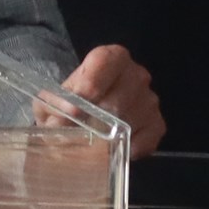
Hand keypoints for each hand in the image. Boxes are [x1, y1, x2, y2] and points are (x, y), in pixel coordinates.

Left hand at [48, 43, 164, 154]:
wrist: (83, 117)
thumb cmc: (68, 103)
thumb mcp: (51, 101)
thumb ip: (53, 105)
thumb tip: (59, 121)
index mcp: (112, 58)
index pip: (106, 62)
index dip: (90, 85)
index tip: (75, 108)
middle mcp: (136, 75)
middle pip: (118, 99)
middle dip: (95, 120)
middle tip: (77, 133)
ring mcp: (150, 100)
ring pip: (130, 122)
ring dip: (108, 137)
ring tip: (90, 141)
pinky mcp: (157, 125)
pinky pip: (145, 140)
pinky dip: (125, 150)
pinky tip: (111, 149)